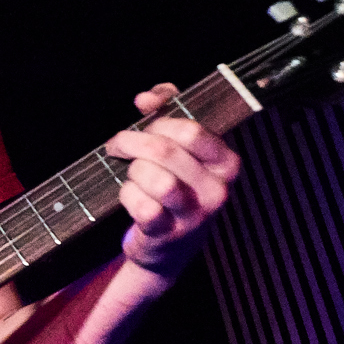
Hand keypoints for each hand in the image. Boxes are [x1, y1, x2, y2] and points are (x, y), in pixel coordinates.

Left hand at [105, 83, 241, 277]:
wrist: (166, 246)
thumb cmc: (172, 185)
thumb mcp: (177, 146)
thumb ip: (166, 109)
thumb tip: (147, 98)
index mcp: (225, 163)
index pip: (192, 130)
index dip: (159, 122)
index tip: (143, 126)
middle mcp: (217, 189)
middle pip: (165, 150)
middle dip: (132, 142)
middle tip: (118, 145)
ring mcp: (195, 215)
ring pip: (155, 178)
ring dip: (133, 172)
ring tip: (131, 175)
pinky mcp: (170, 234)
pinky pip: (143, 206)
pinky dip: (128, 197)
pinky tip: (131, 197)